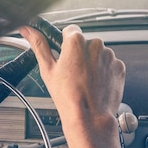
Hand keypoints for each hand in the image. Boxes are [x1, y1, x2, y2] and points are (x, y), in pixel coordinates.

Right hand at [18, 24, 125, 139]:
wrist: (90, 117)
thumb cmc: (68, 96)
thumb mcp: (48, 69)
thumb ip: (38, 45)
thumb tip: (27, 30)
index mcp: (76, 41)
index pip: (70, 31)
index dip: (66, 44)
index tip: (65, 55)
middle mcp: (96, 44)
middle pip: (85, 43)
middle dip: (80, 54)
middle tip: (73, 73)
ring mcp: (110, 56)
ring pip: (98, 54)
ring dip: (92, 63)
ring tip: (85, 82)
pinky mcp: (119, 67)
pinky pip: (109, 64)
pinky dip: (104, 72)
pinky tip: (96, 84)